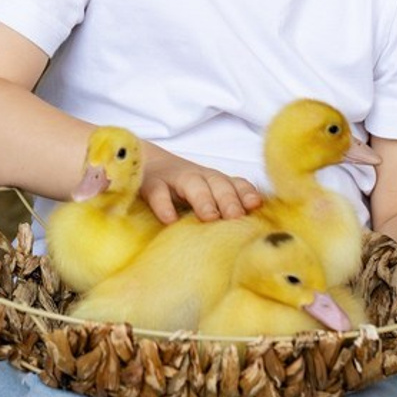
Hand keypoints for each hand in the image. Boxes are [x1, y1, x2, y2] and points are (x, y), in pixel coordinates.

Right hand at [141, 154, 262, 223]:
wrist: (141, 161)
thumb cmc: (180, 187)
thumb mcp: (203, 193)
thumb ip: (222, 208)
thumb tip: (249, 236)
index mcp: (213, 180)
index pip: (235, 183)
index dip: (246, 193)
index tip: (255, 205)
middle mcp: (198, 176)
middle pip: (218, 183)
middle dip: (229, 199)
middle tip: (236, 217)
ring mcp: (174, 178)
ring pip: (192, 184)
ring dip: (203, 199)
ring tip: (209, 217)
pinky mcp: (150, 183)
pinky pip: (158, 193)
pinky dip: (164, 205)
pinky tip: (169, 219)